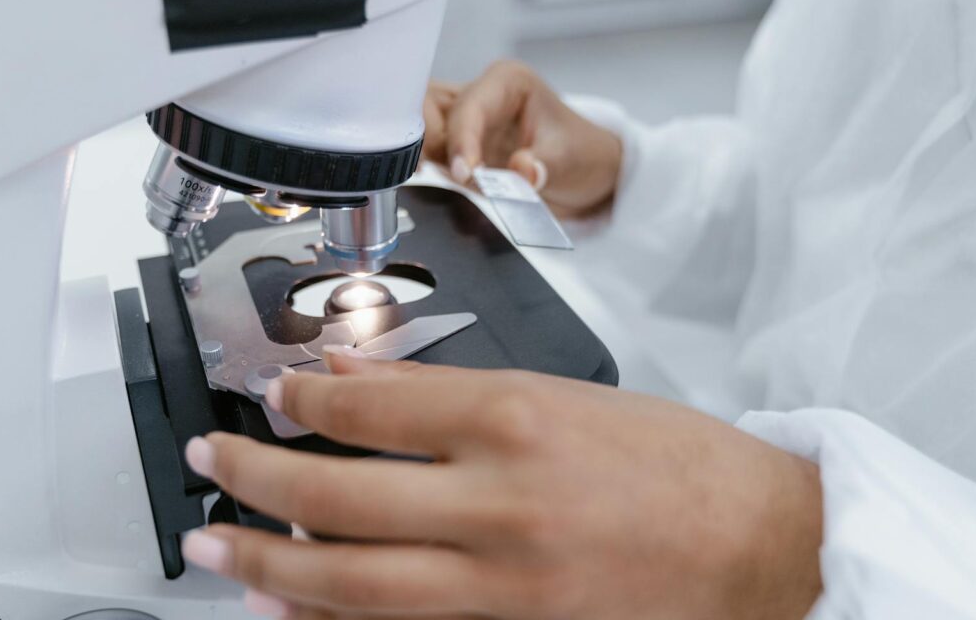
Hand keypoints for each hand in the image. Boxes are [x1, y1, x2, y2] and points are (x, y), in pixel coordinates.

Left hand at [182, 350, 822, 619]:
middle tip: (213, 461)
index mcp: (515, 421)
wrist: (762, 547)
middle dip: (256, 476)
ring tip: (214, 549)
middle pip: (337, 495)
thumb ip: (452, 392)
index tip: (276, 393)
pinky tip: (287, 615)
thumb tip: (359, 380)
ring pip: (351, 583)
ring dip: (268, 564)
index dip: (303, 397)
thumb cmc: (677, 463)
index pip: (370, 405)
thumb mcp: (566, 394)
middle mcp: (498, 504)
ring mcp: (502, 586)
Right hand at [422, 60, 624, 217]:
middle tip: (438, 175)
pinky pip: (428, 153)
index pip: (469, 106)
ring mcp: (464, 122)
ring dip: (422, 156)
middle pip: (428, 106)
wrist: (586, 175)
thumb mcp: (570, 159)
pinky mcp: (457, 148)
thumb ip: (544, 166)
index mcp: (507, 83)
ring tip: (436, 183)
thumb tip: (521, 172)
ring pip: (419, 126)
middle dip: (429, 141)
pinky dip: (428, 171)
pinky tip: (436, 189)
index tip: (465, 174)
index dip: (462, 140)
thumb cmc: (581, 154)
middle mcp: (479, 95)